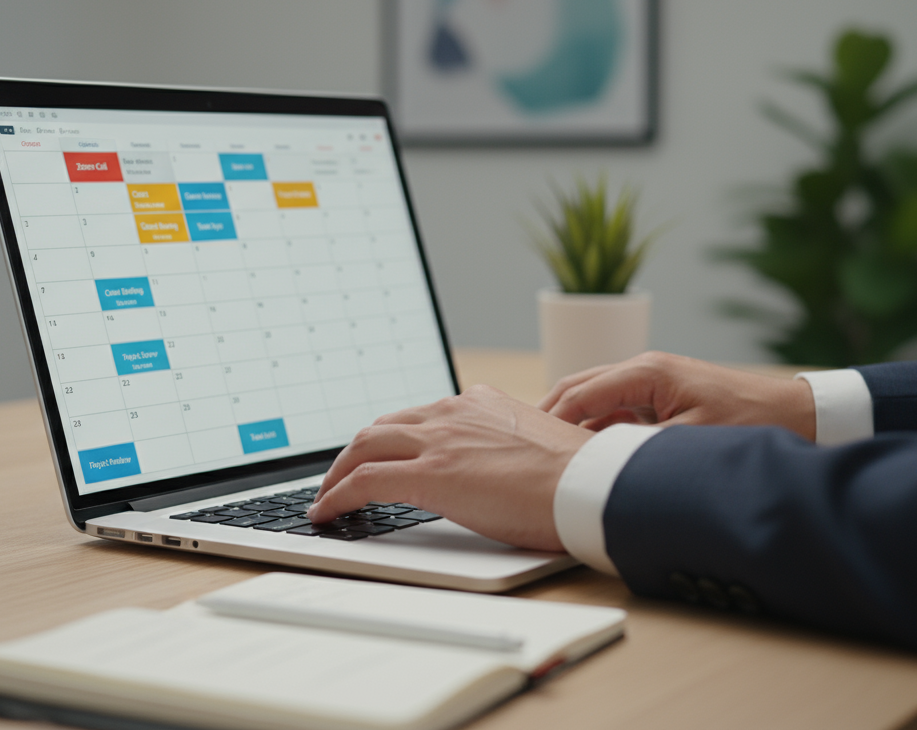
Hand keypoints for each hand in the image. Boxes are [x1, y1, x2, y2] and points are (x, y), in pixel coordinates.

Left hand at [307, 385, 592, 550]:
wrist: (589, 484)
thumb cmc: (577, 477)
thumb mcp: (534, 446)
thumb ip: (504, 448)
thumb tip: (498, 472)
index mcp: (480, 402)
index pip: (419, 415)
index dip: (392, 438)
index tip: (382, 454)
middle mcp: (454, 412)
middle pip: (383, 426)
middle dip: (356, 453)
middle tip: (342, 476)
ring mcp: (439, 440)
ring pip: (365, 446)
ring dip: (339, 473)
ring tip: (327, 497)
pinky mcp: (430, 474)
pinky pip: (365, 480)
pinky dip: (337, 495)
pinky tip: (327, 513)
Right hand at [538, 351, 816, 439]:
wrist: (800, 414)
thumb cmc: (751, 424)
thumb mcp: (689, 442)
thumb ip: (637, 448)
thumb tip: (593, 464)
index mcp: (647, 371)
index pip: (579, 392)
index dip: (550, 420)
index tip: (525, 446)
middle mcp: (646, 369)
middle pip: (579, 387)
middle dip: (549, 415)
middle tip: (522, 446)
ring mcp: (654, 381)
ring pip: (595, 398)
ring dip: (572, 423)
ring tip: (547, 454)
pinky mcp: (664, 396)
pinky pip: (617, 409)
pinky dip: (597, 427)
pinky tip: (588, 454)